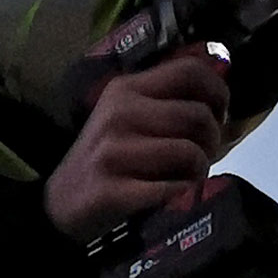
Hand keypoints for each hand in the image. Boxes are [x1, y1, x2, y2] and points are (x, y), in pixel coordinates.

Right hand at [43, 50, 230, 241]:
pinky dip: (182, 194)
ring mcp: (113, 152)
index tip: (219, 114)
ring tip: (189, 177)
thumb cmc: (104, 160)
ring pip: (188, 152)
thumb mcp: (125, 117)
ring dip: (199, 170)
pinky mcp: (112, 190)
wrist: (58, 205)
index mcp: (126, 89)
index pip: (190, 71)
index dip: (218, 92)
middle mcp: (120, 113)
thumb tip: (219, 101)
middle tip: (204, 155)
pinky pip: (170, 188)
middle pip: (197, 116)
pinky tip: (174, 195)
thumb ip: (163, 102)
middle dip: (213, 140)